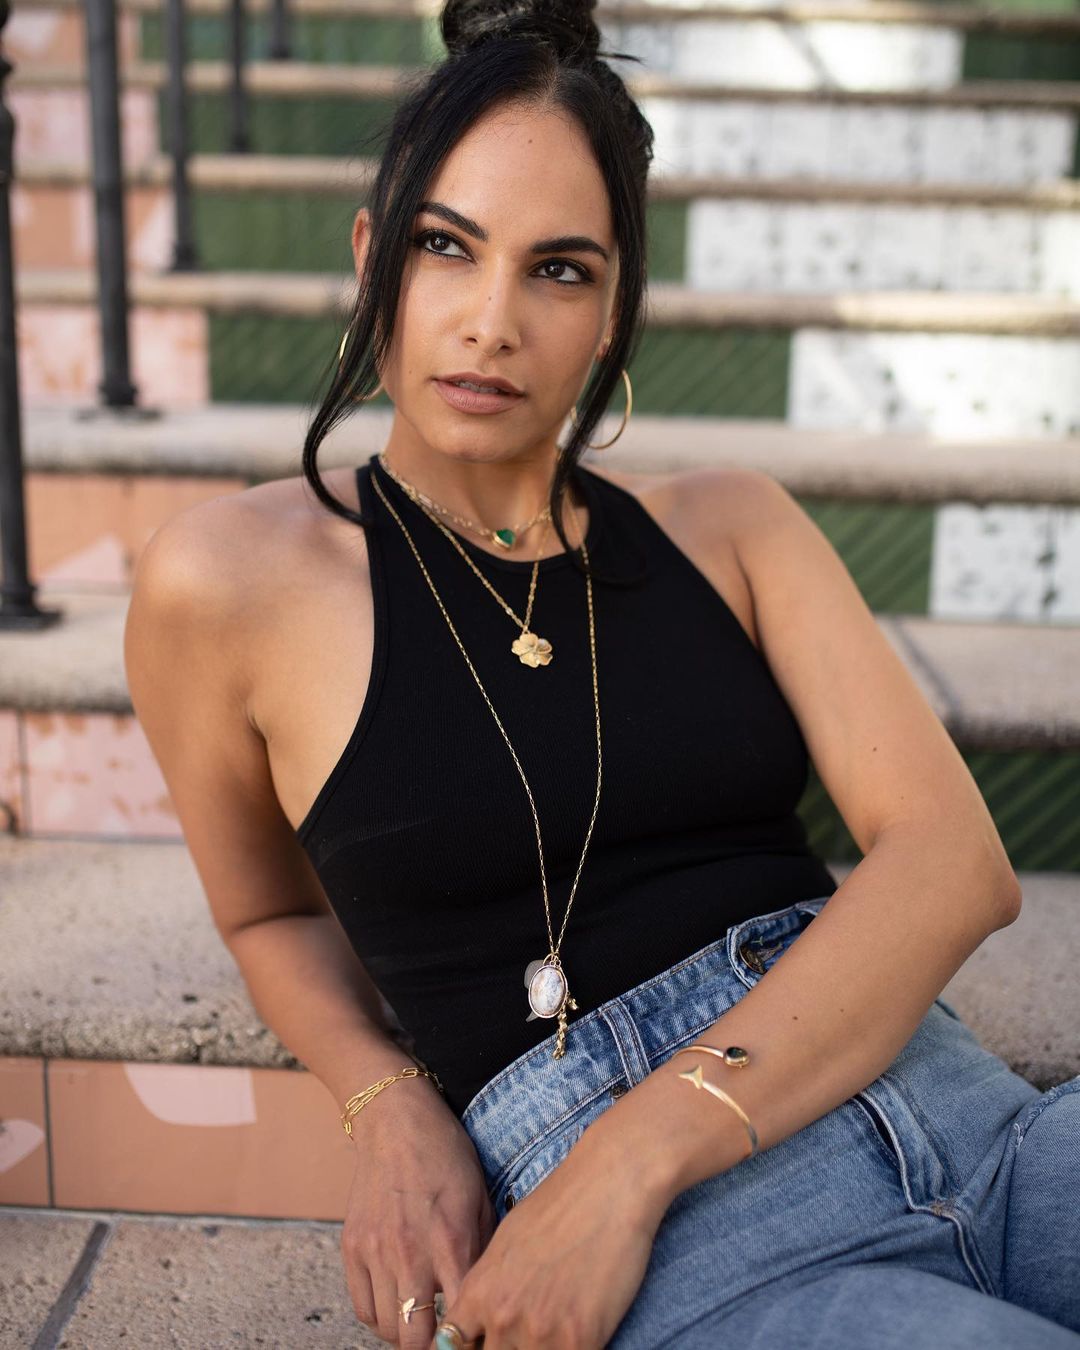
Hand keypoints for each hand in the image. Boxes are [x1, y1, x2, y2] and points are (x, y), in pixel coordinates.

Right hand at [340, 1081, 497, 1347]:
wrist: (396, 1120)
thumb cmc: (446, 1154)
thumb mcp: (479, 1197)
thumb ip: (482, 1250)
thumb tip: (486, 1292)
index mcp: (450, 1242)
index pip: (460, 1318)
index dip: (469, 1336)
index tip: (475, 1336)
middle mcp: (410, 1253)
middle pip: (415, 1339)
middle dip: (433, 1345)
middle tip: (446, 1335)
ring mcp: (376, 1252)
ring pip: (387, 1328)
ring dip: (406, 1333)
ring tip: (422, 1321)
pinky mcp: (352, 1247)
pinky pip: (362, 1307)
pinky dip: (380, 1316)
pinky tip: (397, 1304)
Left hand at [434, 1129, 666, 1348]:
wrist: (608, 1185)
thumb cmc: (561, 1204)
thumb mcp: (507, 1241)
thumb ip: (490, 1286)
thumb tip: (483, 1316)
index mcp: (479, 1292)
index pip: (452, 1347)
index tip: (486, 1343)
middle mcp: (501, 1316)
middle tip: (531, 1332)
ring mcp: (538, 1330)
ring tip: (558, 1330)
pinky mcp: (579, 1338)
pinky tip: (585, 1333)